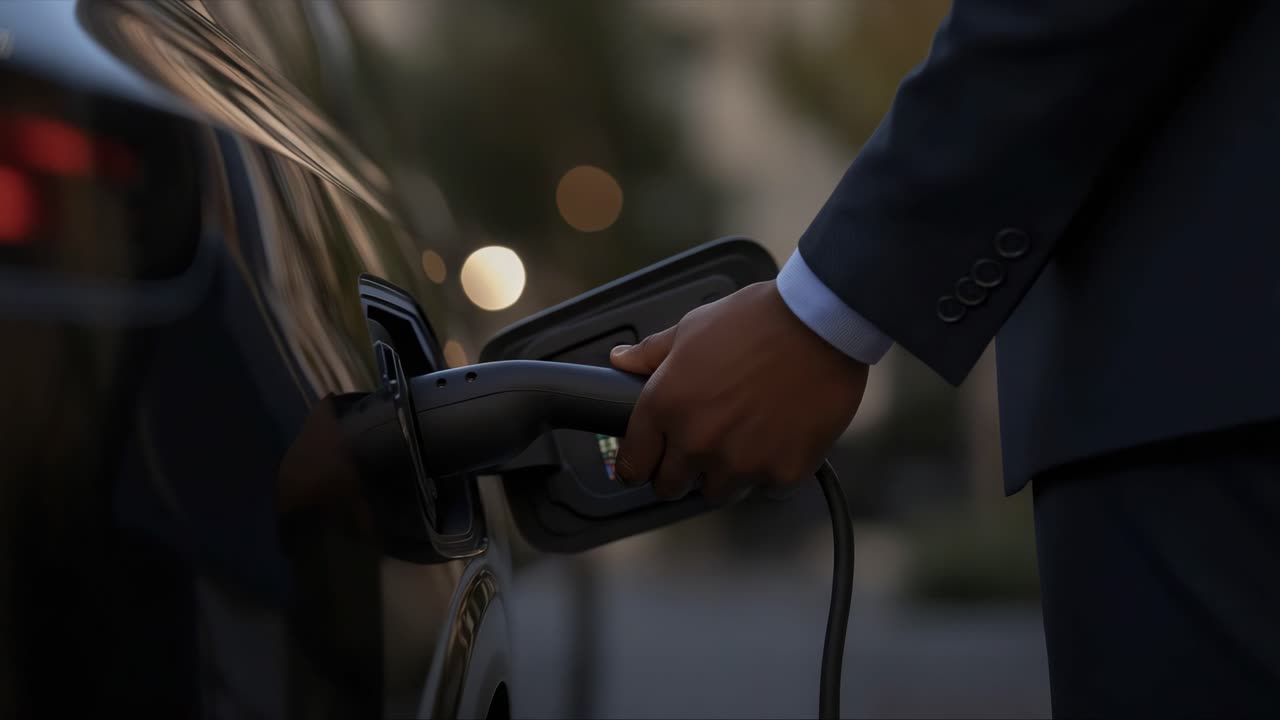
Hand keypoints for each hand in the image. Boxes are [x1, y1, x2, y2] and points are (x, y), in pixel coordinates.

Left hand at [610, 280, 868, 501]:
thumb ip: (653, 353)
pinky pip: (768, 487)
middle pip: (670, 487)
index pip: (633, 464)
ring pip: (719, 490)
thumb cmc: (757, 320)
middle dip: (681, 472)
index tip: (648, 463)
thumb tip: (621, 360)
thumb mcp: (694, 326)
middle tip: (703, 446)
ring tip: (747, 436)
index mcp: (665, 406)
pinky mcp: (782, 472)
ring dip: (727, 472)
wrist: (822, 326)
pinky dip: (772, 469)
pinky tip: (782, 436)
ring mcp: (740, 462)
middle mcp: (696, 442)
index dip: (639, 465)